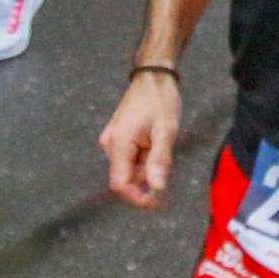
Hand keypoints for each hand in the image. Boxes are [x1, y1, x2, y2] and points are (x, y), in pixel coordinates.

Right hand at [99, 70, 181, 208]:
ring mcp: (113, 141)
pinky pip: (130, 158)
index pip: (119, 184)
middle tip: (168, 170)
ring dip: (146, 169)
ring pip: (129, 169)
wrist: (154, 75)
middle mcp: (110, 144)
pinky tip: (157, 145)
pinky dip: (144, 159)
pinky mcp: (118, 138)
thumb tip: (157, 189)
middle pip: (125, 177)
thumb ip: (160, 160)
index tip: (158, 202)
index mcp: (119, 143)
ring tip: (163, 149)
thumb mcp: (166, 130)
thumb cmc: (160, 100)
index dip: (137, 198)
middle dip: (146, 181)